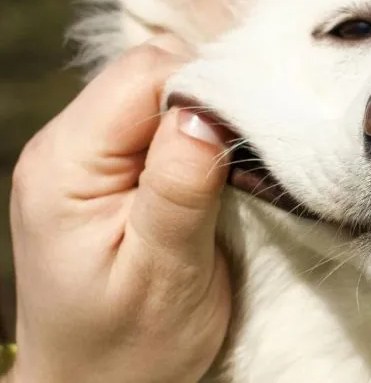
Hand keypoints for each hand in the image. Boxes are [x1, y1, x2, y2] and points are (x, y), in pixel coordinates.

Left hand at [7, 37, 231, 382]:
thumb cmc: (128, 348)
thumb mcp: (165, 275)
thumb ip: (179, 188)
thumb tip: (207, 111)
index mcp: (65, 166)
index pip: (142, 76)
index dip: (207, 87)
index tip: (255, 130)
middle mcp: (64, 146)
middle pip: (149, 73)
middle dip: (211, 98)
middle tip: (254, 149)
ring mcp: (83, 154)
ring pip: (158, 90)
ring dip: (207, 116)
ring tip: (238, 161)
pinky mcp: (106, 167)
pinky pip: (157, 119)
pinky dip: (197, 132)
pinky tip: (217, 165)